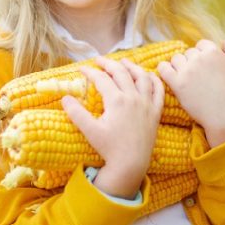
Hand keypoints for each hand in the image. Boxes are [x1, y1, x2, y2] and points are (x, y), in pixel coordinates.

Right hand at [61, 56, 163, 198]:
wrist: (131, 163)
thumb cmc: (109, 148)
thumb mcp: (90, 131)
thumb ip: (76, 113)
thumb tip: (65, 98)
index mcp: (116, 100)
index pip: (101, 79)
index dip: (90, 71)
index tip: (81, 69)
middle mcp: (133, 98)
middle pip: (121, 72)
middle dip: (108, 64)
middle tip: (98, 60)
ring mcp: (147, 103)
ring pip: (142, 77)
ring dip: (131, 66)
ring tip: (123, 62)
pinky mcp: (156, 112)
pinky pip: (159, 90)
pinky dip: (154, 80)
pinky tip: (148, 75)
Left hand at [157, 39, 224, 147]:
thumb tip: (224, 40)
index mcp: (213, 52)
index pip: (201, 45)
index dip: (202, 56)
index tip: (205, 68)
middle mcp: (199, 58)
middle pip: (188, 53)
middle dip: (191, 62)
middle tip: (197, 77)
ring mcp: (187, 70)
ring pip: (175, 59)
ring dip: (179, 67)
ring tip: (186, 79)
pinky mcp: (177, 83)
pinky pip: (163, 69)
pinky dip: (164, 70)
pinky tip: (169, 76)